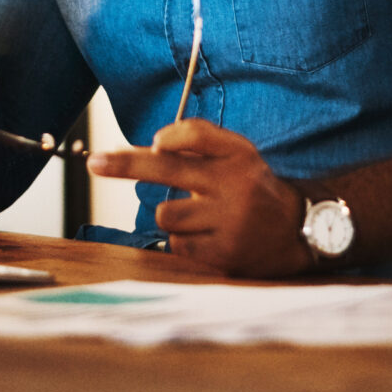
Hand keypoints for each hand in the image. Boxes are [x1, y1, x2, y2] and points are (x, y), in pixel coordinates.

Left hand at [88, 119, 311, 276]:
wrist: (297, 230)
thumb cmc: (251, 184)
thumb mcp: (237, 151)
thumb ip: (200, 138)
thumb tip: (154, 143)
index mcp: (236, 155)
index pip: (198, 135)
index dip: (174, 136)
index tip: (154, 142)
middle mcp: (233, 185)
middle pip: (168, 169)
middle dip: (125, 165)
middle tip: (94, 162)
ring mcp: (228, 223)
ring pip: (167, 214)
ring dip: (171, 215)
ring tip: (198, 215)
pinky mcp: (224, 255)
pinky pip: (177, 245)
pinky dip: (184, 240)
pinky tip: (207, 236)